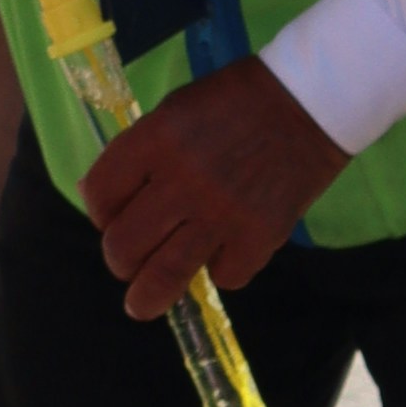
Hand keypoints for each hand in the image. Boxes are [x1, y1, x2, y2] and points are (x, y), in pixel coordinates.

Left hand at [74, 61, 345, 322]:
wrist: (307, 103)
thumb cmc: (234, 101)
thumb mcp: (173, 111)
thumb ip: (138, 153)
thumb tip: (99, 197)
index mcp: (154, 141)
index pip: (100, 195)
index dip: (98, 213)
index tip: (108, 219)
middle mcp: (181, 182)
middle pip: (125, 245)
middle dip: (119, 260)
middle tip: (127, 262)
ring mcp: (221, 214)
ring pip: (165, 275)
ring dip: (148, 296)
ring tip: (142, 305)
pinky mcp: (259, 237)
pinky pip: (224, 276)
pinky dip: (218, 272)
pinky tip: (220, 256)